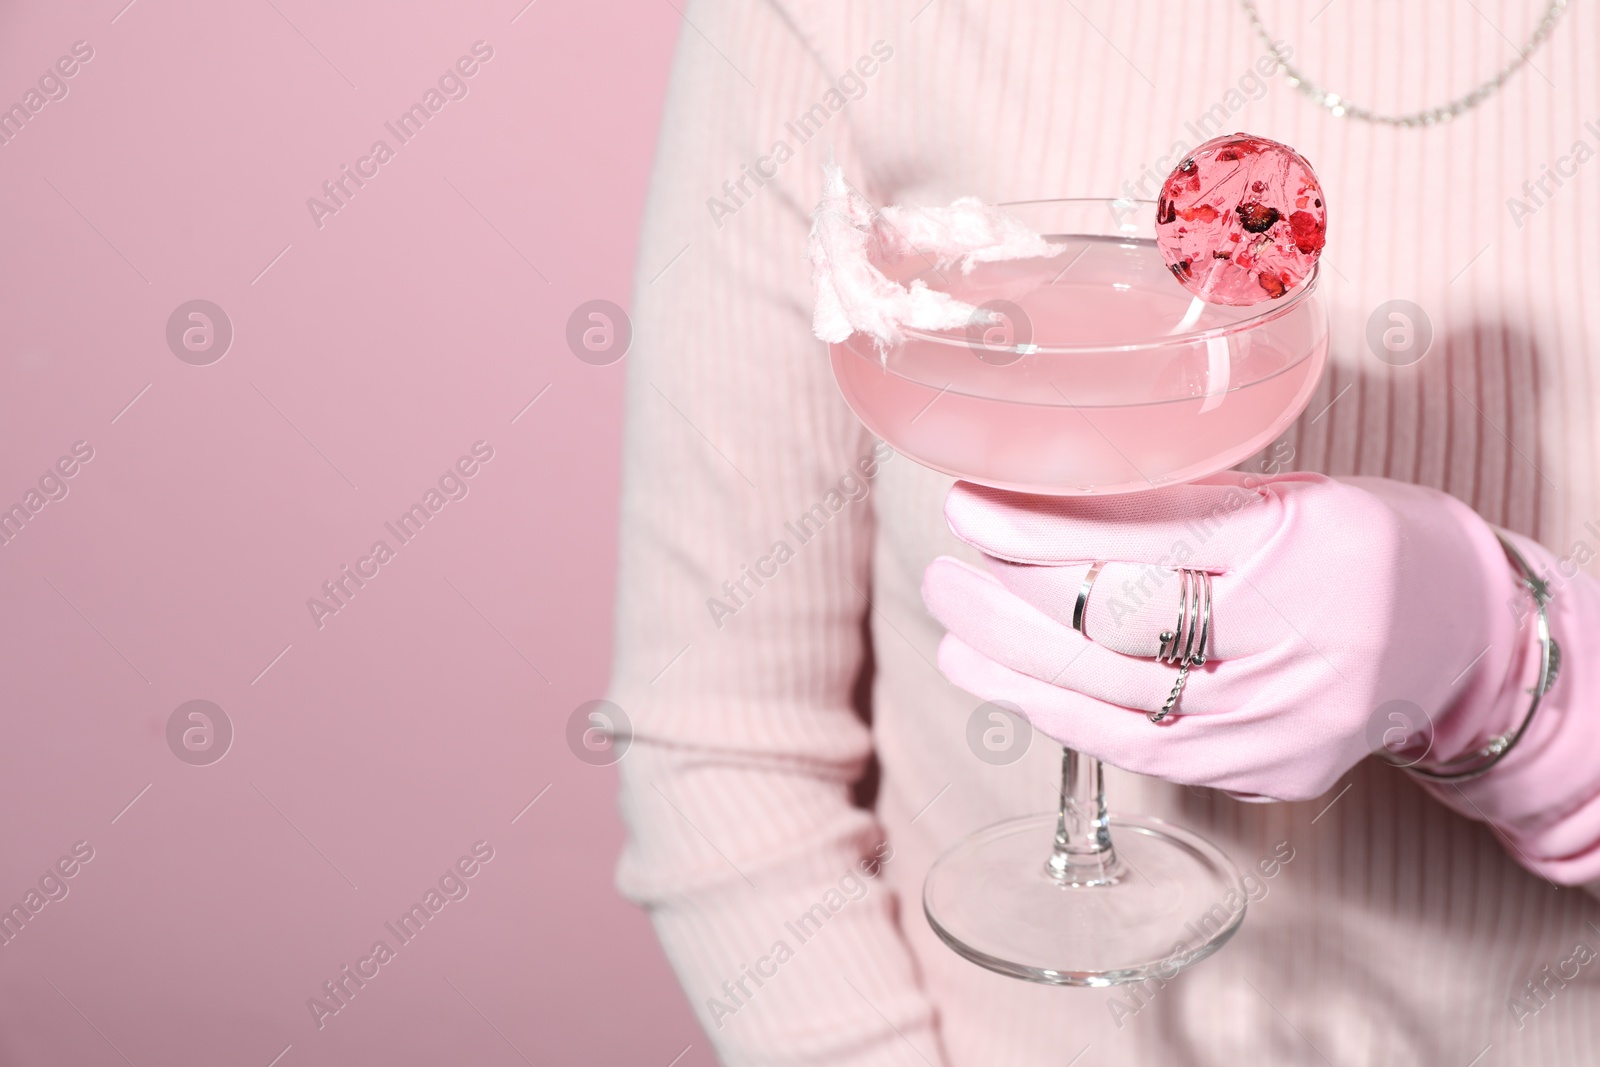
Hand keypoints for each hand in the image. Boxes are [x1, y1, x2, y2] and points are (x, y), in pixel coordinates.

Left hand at [922, 471, 1529, 800]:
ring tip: (953, 634)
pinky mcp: (1272, 773)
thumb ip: (1176, 507)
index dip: (1040, 527)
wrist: (1460, 633)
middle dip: (1010, 603)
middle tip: (943, 576)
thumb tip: (1039, 502)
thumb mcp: (1283, 496)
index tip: (967, 505)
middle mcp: (1295, 642)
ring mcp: (1283, 722)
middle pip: (1118, 627)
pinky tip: (1012, 688)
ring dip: (1017, 669)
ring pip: (1117, 701)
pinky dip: (1068, 717)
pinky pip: (1145, 750)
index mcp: (1301, 546)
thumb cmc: (1361, 545)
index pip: (1143, 540)